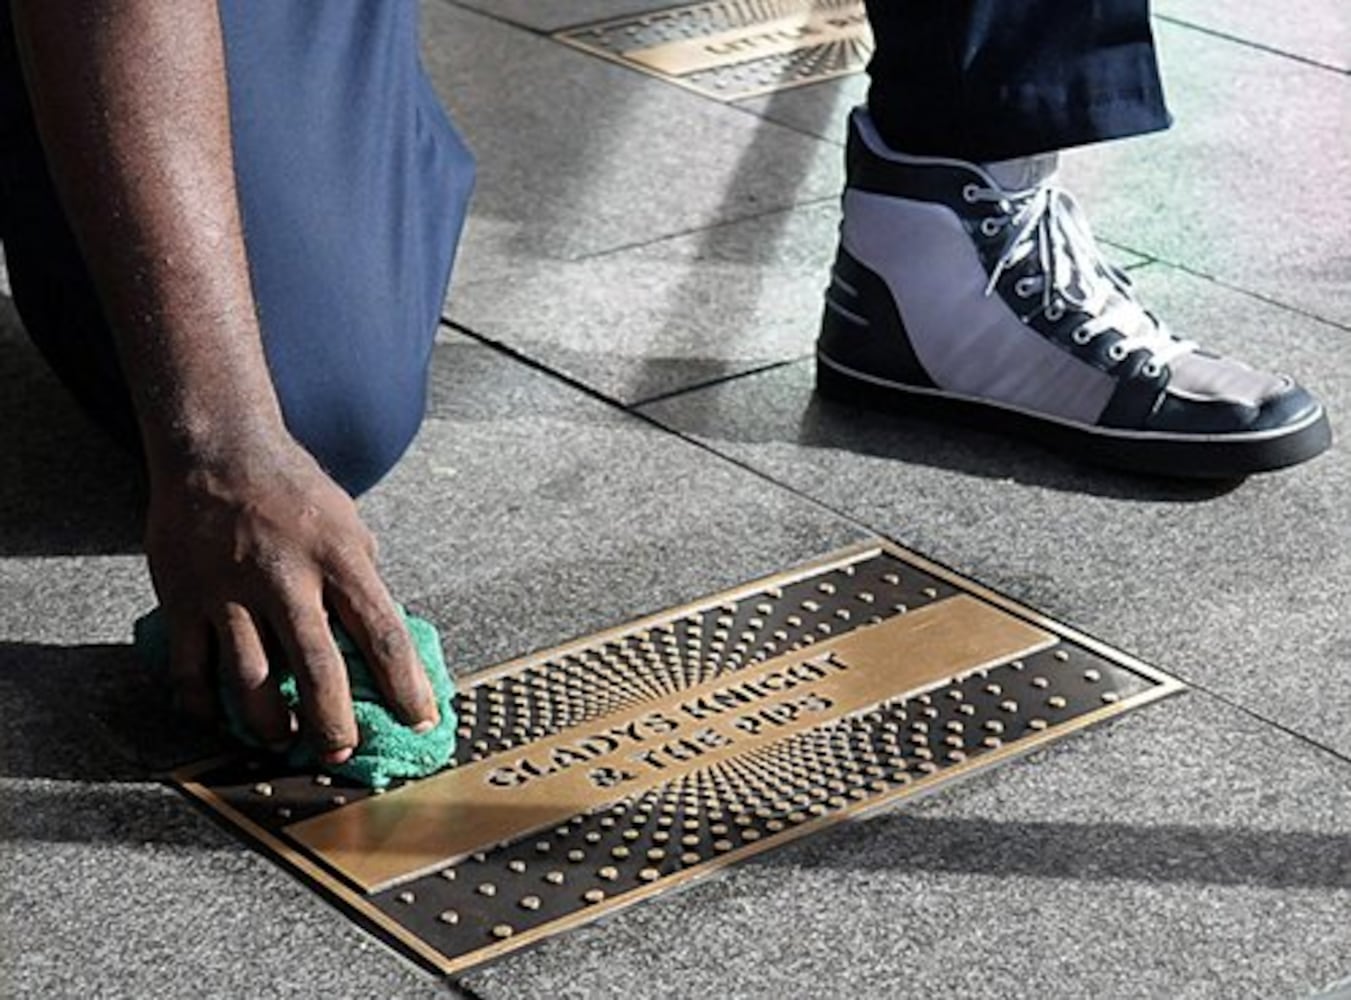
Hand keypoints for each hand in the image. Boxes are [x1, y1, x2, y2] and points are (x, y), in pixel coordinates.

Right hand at [143, 431, 437, 761]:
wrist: (217, 449)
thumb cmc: (294, 491)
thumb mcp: (347, 525)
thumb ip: (360, 584)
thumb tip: (383, 650)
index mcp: (339, 557)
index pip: (383, 634)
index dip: (406, 686)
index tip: (420, 723)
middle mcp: (286, 576)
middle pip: (318, 669)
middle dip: (334, 725)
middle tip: (342, 753)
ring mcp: (229, 590)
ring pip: (251, 681)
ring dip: (270, 725)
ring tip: (282, 740)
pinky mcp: (182, 598)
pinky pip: (191, 670)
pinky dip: (204, 704)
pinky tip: (220, 717)